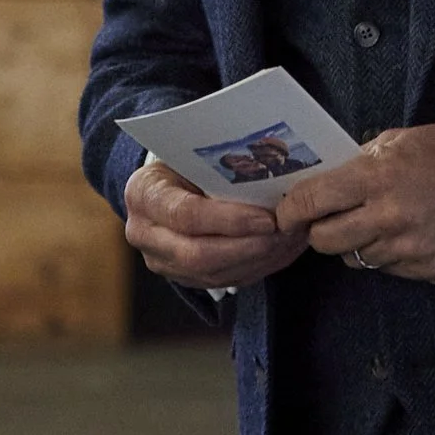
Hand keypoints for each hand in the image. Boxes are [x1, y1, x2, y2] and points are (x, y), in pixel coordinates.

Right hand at [123, 156, 308, 291]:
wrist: (166, 182)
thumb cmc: (184, 160)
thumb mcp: (192, 153)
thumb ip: (217, 165)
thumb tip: (270, 168)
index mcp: (144, 195)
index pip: (186, 215)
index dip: (229, 221)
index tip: (267, 218)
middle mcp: (145, 234)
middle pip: (199, 254)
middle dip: (249, 247)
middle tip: (285, 234)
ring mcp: (162, 261)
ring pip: (215, 274)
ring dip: (259, 260)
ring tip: (290, 242)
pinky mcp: (184, 278)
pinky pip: (225, 280)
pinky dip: (259, 267)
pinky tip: (282, 251)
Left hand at [275, 123, 434, 285]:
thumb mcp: (404, 140)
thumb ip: (364, 159)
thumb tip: (332, 175)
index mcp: (377, 178)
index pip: (312, 201)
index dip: (290, 209)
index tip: (286, 213)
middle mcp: (388, 218)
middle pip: (325, 241)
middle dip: (319, 231)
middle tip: (329, 219)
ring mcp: (408, 249)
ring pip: (356, 259)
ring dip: (357, 244)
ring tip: (377, 223)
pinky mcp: (426, 270)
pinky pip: (389, 270)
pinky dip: (389, 256)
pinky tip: (406, 234)